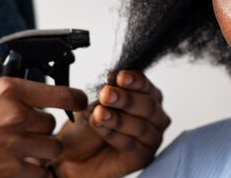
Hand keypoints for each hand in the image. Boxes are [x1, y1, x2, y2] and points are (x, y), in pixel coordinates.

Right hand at [0, 76, 87, 177]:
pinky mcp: (9, 172)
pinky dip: (38, 171)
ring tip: (29, 148)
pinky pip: (42, 173)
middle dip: (43, 127)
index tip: (80, 101)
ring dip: (44, 149)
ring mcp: (14, 146)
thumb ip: (0, 84)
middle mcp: (15, 116)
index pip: (61, 93)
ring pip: (53, 148)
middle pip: (52, 123)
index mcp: (7, 91)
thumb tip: (24, 82)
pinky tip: (26, 166)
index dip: (77, 98)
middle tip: (27, 129)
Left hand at [54, 71, 169, 177]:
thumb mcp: (97, 102)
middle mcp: (154, 116)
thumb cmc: (91, 125)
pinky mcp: (142, 157)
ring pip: (141, 126)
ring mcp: (151, 138)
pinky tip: (98, 126)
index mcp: (147, 97)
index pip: (146, 85)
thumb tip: (113, 74)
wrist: (76, 152)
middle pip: (149, 105)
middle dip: (126, 99)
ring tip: (99, 113)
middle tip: (106, 94)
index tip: (119, 76)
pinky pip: (130, 144)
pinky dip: (112, 134)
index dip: (135, 80)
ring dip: (118, 118)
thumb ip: (109, 90)